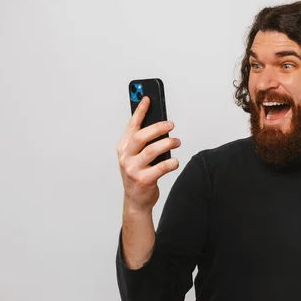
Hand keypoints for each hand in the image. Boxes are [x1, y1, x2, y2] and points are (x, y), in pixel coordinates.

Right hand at [117, 96, 180, 212]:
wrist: (136, 201)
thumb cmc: (138, 176)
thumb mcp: (136, 157)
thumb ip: (143, 142)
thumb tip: (160, 125)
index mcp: (123, 148)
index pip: (131, 126)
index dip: (139, 111)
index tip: (148, 99)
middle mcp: (125, 157)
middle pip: (141, 136)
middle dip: (158, 127)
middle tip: (171, 125)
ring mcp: (132, 169)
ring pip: (152, 150)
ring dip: (168, 143)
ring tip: (176, 141)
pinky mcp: (143, 180)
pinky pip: (161, 167)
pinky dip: (171, 163)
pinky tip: (175, 162)